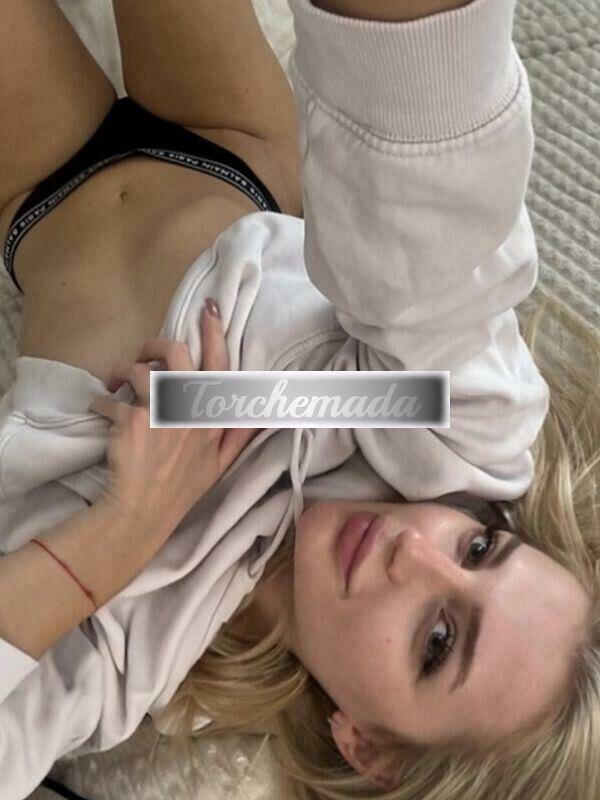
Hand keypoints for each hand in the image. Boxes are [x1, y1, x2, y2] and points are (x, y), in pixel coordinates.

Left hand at [88, 300, 263, 536]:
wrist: (142, 514)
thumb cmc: (181, 488)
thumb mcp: (220, 464)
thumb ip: (240, 434)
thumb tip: (264, 410)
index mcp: (213, 418)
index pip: (219, 366)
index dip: (214, 333)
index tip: (209, 309)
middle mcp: (190, 411)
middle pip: (175, 353)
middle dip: (154, 343)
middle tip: (143, 351)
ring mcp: (161, 415)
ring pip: (139, 370)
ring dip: (122, 372)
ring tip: (116, 384)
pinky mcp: (132, 421)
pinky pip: (111, 398)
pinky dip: (101, 402)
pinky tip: (101, 411)